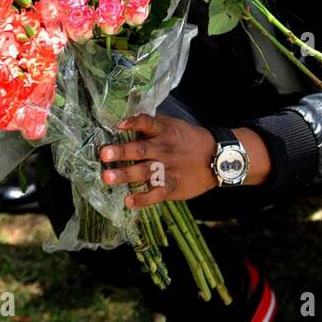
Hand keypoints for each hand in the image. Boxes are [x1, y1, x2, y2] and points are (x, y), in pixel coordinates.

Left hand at [99, 114, 217, 207]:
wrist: (217, 158)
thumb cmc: (189, 140)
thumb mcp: (173, 126)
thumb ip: (151, 125)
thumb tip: (123, 120)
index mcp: (163, 131)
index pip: (147, 123)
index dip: (132, 122)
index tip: (118, 124)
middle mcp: (163, 149)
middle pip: (141, 150)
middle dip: (121, 152)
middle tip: (104, 154)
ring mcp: (168, 168)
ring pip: (145, 172)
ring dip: (125, 174)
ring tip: (108, 177)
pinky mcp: (173, 186)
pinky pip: (157, 193)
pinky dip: (143, 199)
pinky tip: (128, 201)